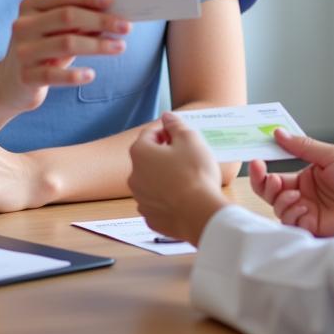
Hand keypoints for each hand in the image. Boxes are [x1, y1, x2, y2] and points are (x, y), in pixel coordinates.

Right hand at [0, 0, 130, 113]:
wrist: (11, 84)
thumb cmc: (44, 50)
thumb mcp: (58, 31)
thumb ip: (79, 20)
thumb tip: (114, 12)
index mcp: (30, 6)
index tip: (112, 0)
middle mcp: (23, 25)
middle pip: (67, 16)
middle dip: (100, 19)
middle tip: (126, 26)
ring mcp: (23, 51)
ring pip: (66, 43)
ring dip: (98, 44)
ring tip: (120, 47)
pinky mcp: (25, 77)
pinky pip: (54, 74)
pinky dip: (75, 74)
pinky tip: (91, 74)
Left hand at [128, 111, 227, 244]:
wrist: (199, 214)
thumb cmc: (195, 172)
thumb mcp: (190, 139)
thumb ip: (175, 124)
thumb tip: (167, 116)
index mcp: (140, 153)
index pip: (150, 133)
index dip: (167, 131)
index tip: (182, 136)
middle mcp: (134, 176)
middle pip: (148, 158)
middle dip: (164, 154)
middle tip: (187, 156)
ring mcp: (140, 199)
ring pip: (152, 181)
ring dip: (164, 176)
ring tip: (187, 178)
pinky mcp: (150, 217)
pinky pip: (157, 201)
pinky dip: (167, 198)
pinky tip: (183, 197)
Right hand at [248, 128, 333, 236]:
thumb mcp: (330, 155)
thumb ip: (302, 146)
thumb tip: (277, 132)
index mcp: (306, 179)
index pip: (275, 177)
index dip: (262, 172)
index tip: (256, 162)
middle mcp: (303, 197)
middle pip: (271, 195)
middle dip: (263, 186)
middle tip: (269, 178)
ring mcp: (308, 214)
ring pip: (278, 210)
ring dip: (281, 201)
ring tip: (296, 196)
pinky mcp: (314, 229)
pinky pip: (291, 224)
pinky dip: (292, 215)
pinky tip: (305, 208)